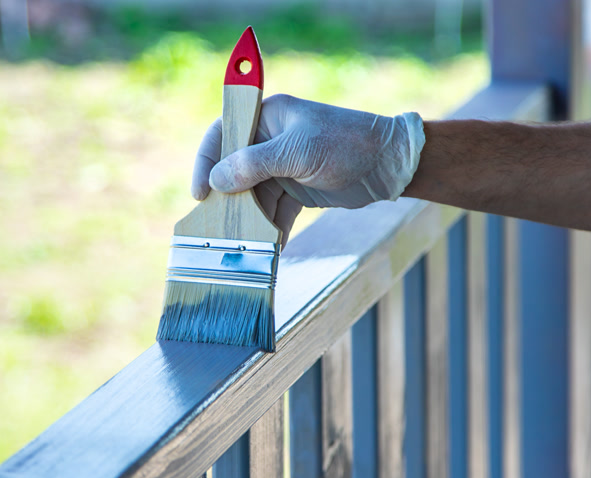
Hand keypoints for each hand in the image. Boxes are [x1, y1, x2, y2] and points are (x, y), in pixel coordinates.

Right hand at [191, 95, 425, 243]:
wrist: (391, 165)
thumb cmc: (347, 144)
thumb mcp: (299, 152)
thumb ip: (254, 165)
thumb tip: (216, 180)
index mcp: (267, 117)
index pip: (222, 133)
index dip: (205, 161)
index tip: (200, 193)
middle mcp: (269, 140)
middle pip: (233, 170)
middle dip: (227, 199)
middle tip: (219, 227)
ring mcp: (282, 166)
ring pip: (252, 195)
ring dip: (249, 220)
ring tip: (247, 243)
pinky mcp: (296, 189)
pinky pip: (273, 211)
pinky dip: (271, 229)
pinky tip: (271, 248)